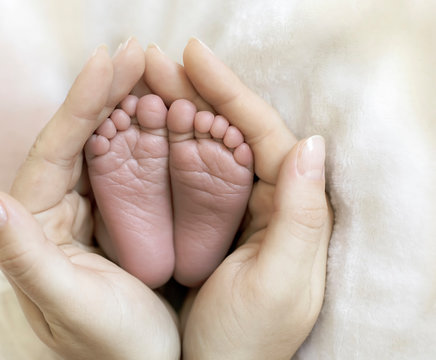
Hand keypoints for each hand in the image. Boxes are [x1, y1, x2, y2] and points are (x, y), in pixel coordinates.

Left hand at [0, 39, 179, 359]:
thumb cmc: (112, 347)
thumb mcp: (70, 306)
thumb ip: (24, 257)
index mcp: (39, 226)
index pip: (56, 150)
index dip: (81, 102)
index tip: (107, 59)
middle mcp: (61, 209)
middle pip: (83, 137)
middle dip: (110, 91)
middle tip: (140, 52)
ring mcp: (96, 208)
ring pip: (111, 145)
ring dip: (134, 106)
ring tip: (160, 72)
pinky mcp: (125, 214)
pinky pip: (136, 165)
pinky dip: (153, 136)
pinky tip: (171, 113)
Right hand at [145, 39, 332, 358]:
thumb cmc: (248, 339)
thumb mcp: (281, 282)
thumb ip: (303, 214)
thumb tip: (312, 142)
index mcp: (291, 208)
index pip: (264, 133)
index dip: (229, 90)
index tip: (192, 55)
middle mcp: (266, 201)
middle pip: (231, 131)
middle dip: (194, 91)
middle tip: (154, 61)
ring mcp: (233, 210)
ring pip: (206, 147)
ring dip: (177, 112)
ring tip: (143, 84)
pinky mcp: (206, 223)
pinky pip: (188, 175)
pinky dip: (167, 148)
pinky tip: (144, 128)